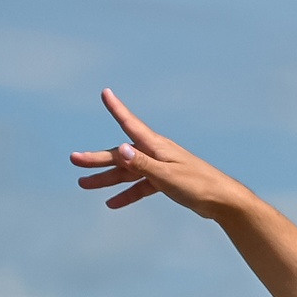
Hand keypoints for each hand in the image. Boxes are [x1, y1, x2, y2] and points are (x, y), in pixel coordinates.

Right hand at [71, 89, 245, 218]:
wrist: (222, 201)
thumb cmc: (198, 185)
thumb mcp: (167, 176)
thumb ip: (143, 165)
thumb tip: (120, 150)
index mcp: (156, 147)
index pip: (131, 124)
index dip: (117, 109)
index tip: (106, 93)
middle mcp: (155, 153)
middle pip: (121, 155)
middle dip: (97, 158)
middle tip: (74, 160)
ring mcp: (159, 167)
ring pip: (127, 172)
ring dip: (107, 179)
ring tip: (84, 185)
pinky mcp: (164, 182)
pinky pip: (140, 186)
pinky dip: (127, 194)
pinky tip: (112, 204)